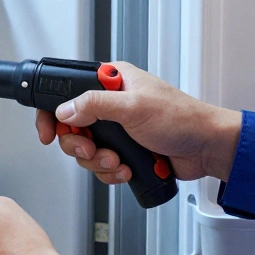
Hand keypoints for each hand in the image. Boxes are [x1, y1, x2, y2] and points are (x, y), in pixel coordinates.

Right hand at [35, 62, 242, 182]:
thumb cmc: (181, 118)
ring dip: (99, 162)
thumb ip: (94, 106)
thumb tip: (65, 110)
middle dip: (81, 146)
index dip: (53, 114)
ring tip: (117, 161)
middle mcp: (112, 104)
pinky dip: (111, 172)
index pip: (68, 93)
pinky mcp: (125, 150)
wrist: (205, 148)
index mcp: (112, 82)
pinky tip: (126, 169)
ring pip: (86, 151)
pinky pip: (102, 165)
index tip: (49, 133)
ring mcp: (118, 129)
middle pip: (72, 128)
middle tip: (93, 151)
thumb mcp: (133, 107)